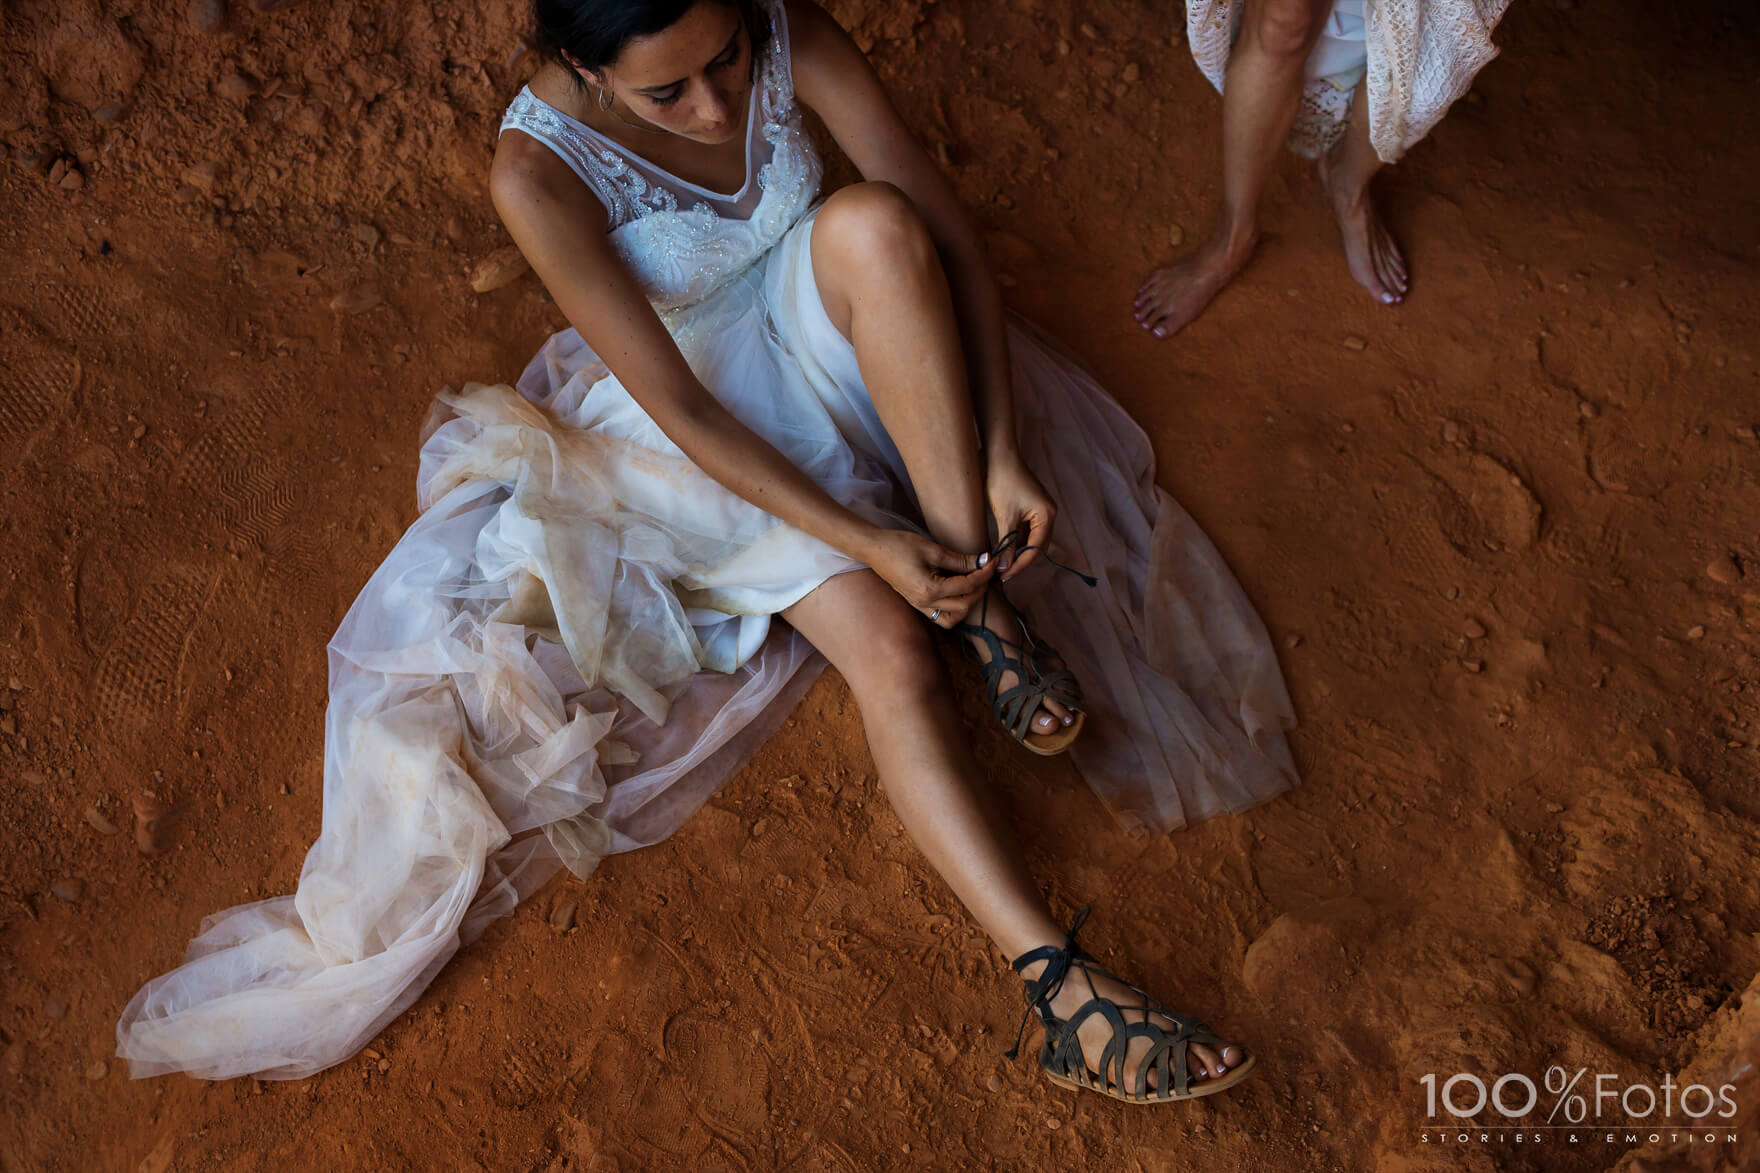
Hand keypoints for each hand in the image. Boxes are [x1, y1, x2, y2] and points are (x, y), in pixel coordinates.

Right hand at [862, 528, 996, 628]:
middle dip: (980, 588)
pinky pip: (941, 615)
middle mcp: (925, 603)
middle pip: (964, 605)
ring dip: (968, 604)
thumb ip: (960, 560)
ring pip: (953, 618)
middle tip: (986, 571)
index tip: (992, 561)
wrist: (874, 549)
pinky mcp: (917, 604)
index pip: (967, 586)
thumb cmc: (900, 545)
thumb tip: (983, 561)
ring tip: (973, 585)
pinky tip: (958, 592)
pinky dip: (954, 608)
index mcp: (930, 589)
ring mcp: (920, 606)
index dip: (984, 573)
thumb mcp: (933, 550)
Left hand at [985, 452, 1056, 580]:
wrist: (999, 455)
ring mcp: (1041, 511)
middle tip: (1002, 572)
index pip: (1036, 549)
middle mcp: (1049, 514)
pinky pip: (1026, 530)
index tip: (1005, 575)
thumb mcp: (1004, 516)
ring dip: (1017, 552)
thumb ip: (1006, 544)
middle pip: (1037, 547)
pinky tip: (1002, 549)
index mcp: (1047, 515)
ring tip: (1000, 563)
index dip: (1020, 565)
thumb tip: (1004, 567)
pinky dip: (1015, 541)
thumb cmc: (1002, 481)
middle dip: (1020, 561)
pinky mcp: (1031, 508)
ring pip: (1031, 540)